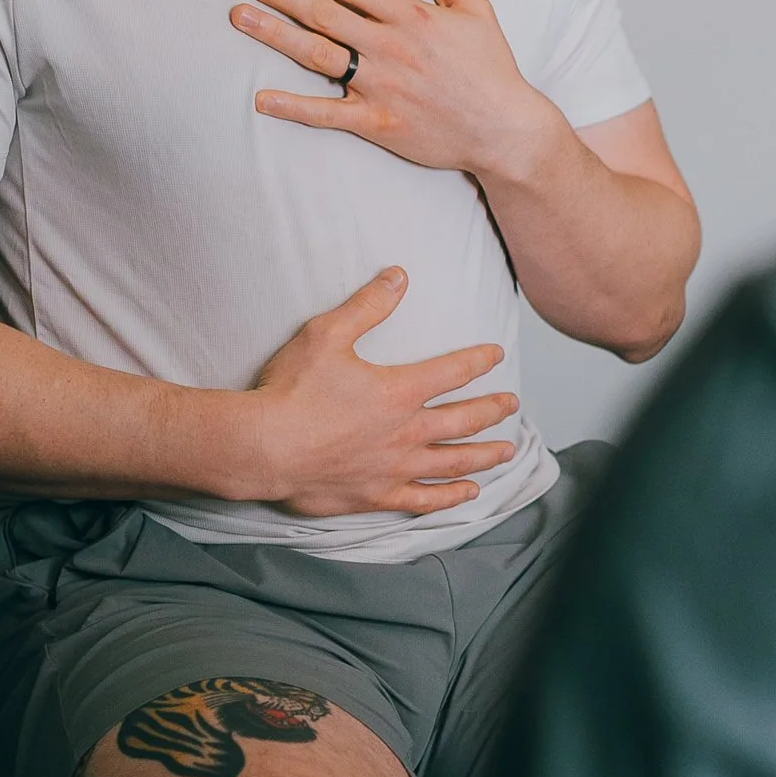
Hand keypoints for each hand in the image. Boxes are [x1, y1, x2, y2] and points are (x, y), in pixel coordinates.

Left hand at [230, 0, 550, 181]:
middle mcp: (389, 47)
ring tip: (240, 15)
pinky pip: (326, 114)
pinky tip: (261, 98)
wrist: (505, 128)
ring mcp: (380, 86)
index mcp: (410, 16)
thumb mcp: (474, 7)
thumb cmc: (490, 66)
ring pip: (316, 54)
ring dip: (274, 33)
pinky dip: (292, 106)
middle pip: (321, 13)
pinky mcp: (377, 123)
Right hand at [248, 267, 518, 518]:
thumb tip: (398, 276)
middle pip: (464, 419)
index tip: (497, 355)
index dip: (478, 360)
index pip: (453, 371)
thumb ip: (367, 305)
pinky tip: (468, 494)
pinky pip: (424, 500)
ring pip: (453, 462)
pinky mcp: (376, 495)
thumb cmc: (291, 390)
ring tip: (507, 451)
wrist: (263, 447)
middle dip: (492, 409)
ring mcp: (394, 468)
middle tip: (512, 404)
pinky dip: (450, 497)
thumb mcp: (327, 334)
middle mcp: (406, 431)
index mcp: (399, 391)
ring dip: (484, 455)